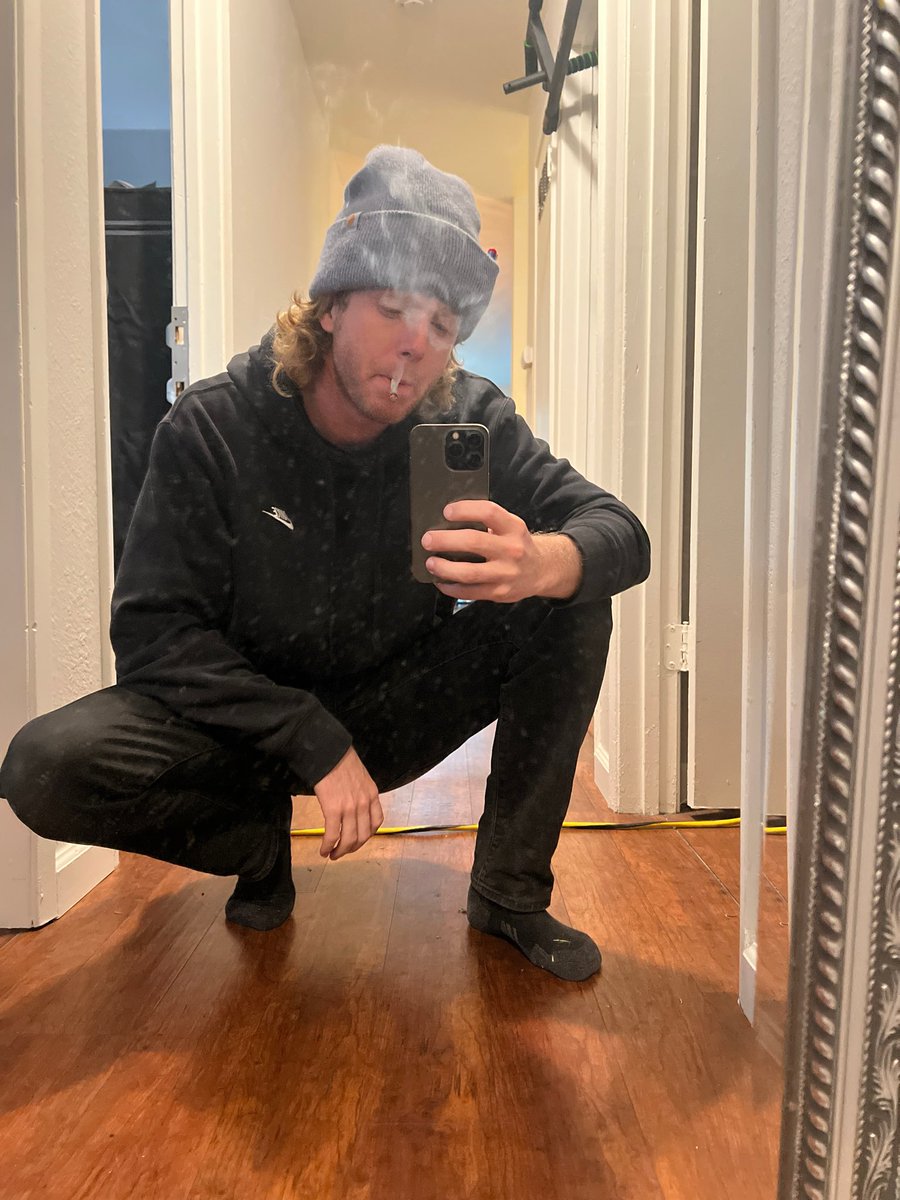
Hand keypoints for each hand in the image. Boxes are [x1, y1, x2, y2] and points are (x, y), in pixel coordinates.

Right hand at [313, 747, 383, 859]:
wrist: (328, 751)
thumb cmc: (339, 759)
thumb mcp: (359, 775)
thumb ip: (360, 791)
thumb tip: (352, 802)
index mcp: (372, 794)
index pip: (376, 822)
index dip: (367, 836)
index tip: (358, 840)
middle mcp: (364, 803)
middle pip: (363, 835)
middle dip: (352, 848)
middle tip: (342, 853)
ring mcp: (350, 807)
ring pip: (349, 839)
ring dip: (340, 851)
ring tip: (332, 855)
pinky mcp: (334, 809)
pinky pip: (333, 835)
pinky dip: (328, 846)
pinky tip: (323, 850)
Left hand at [421, 501, 582, 602]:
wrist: (541, 570)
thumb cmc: (517, 545)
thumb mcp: (510, 527)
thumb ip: (487, 522)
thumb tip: (448, 521)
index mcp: (513, 528)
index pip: (489, 512)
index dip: (465, 510)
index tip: (447, 511)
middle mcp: (512, 550)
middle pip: (474, 542)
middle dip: (445, 540)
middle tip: (428, 540)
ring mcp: (506, 573)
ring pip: (469, 572)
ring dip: (444, 568)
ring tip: (431, 563)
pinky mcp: (499, 592)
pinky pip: (469, 592)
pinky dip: (450, 587)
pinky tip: (441, 581)